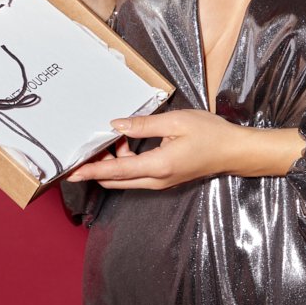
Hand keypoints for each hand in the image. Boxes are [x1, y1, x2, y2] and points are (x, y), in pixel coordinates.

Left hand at [66, 111, 305, 189]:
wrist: (234, 151)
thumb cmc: (210, 134)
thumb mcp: (176, 122)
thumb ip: (144, 125)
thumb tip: (116, 126)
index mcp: (157, 166)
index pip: (115, 171)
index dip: (91, 170)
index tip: (71, 171)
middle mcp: (156, 180)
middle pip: (115, 179)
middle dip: (97, 166)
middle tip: (84, 148)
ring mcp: (160, 182)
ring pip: (125, 177)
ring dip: (113, 161)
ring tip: (113, 136)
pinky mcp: (164, 178)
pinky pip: (136, 174)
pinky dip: (125, 161)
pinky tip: (128, 141)